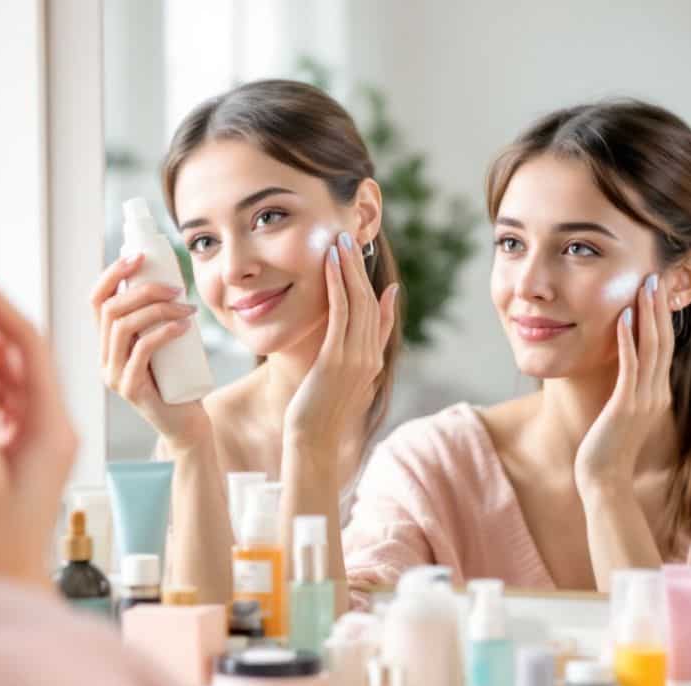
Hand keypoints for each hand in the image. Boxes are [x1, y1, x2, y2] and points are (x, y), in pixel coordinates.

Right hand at [90, 253, 211, 449]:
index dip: (112, 273)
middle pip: (111, 309)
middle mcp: (104, 358)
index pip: (96, 300)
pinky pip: (142, 351)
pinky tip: (183, 326)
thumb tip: (172, 279)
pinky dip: (162, 332)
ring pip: (124, 327)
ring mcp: (114, 375)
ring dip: (157, 309)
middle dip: (144, 290)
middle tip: (177, 288)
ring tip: (186, 307)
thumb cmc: (179, 381)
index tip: (140, 256)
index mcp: (108, 343)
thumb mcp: (166, 344)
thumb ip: (159, 319)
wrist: (187, 425)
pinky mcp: (130, 389)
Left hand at [285, 232, 397, 444]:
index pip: (378, 313)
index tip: (362, 257)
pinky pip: (339, 313)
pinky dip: (337, 285)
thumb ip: (352, 357)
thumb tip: (356, 339)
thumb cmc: (320, 415)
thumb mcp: (341, 382)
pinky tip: (330, 265)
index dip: (372, 281)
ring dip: (349, 269)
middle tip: (348, 236)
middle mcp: (370, 357)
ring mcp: (356, 358)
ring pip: (358, 302)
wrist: (313, 443)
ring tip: (339, 241)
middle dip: (359, 267)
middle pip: (370, 301)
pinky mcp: (335, 359)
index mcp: (372, 361)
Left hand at [575, 273, 673, 495]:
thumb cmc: (604, 449)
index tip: (657, 290)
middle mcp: (656, 393)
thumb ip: (625, 392)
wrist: (604, 482)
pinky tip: (622, 316)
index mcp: (656, 393)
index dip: (662, 317)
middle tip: (657, 274)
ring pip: (651, 349)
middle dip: (660, 307)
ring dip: (647, 314)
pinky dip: (627, 339)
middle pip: (663, 341)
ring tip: (644, 285)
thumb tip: (621, 372)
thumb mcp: (619, 414)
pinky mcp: (626, 407)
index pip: (663, 347)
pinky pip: (630, 367)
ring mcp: (644, 400)